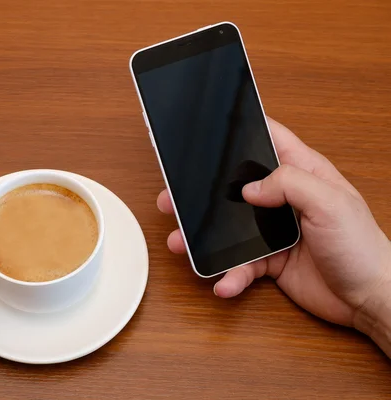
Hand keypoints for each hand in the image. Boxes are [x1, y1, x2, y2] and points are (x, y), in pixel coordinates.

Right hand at [157, 118, 390, 353]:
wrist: (370, 298)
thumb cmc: (362, 247)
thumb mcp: (331, 203)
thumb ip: (289, 184)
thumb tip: (249, 188)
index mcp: (303, 174)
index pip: (269, 139)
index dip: (241, 131)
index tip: (208, 130)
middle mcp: (285, 199)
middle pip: (236, 187)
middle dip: (204, 193)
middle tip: (173, 197)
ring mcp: (275, 231)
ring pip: (230, 228)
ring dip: (204, 236)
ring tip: (180, 242)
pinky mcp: (270, 260)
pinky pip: (241, 264)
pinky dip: (230, 274)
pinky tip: (223, 283)